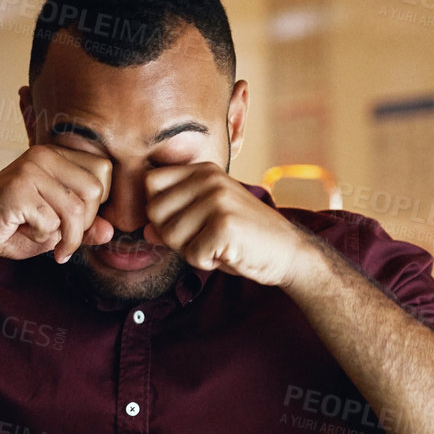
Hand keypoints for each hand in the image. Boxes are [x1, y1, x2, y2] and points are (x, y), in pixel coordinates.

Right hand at [0, 145, 113, 263]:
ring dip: (65, 236)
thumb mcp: (54, 229)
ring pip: (75, 208)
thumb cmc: (11, 227)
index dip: (97, 203)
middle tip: (62, 238)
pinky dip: (41, 237)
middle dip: (83, 223)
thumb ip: (83, 228)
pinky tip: (22, 231)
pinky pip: (51, 221)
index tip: (77, 223)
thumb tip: (111, 231)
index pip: (103, 170)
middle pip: (94, 190)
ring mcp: (29, 170)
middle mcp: (43, 155)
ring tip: (47, 242)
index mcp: (55, 155)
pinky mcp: (18, 190)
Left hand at [144, 163, 313, 286]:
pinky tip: (228, 253)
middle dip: (172, 235)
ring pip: (169, 236)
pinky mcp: (225, 225)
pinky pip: (191, 254)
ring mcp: (218, 200)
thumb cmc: (244, 238)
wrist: (288, 252)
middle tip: (204, 238)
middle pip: (154, 211)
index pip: (151, 183)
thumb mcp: (207, 221)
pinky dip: (206, 262)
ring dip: (190, 251)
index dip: (159, 211)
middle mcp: (210, 179)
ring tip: (218, 244)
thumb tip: (145, 230)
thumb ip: (174, 220)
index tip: (185, 222)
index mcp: (204, 171)